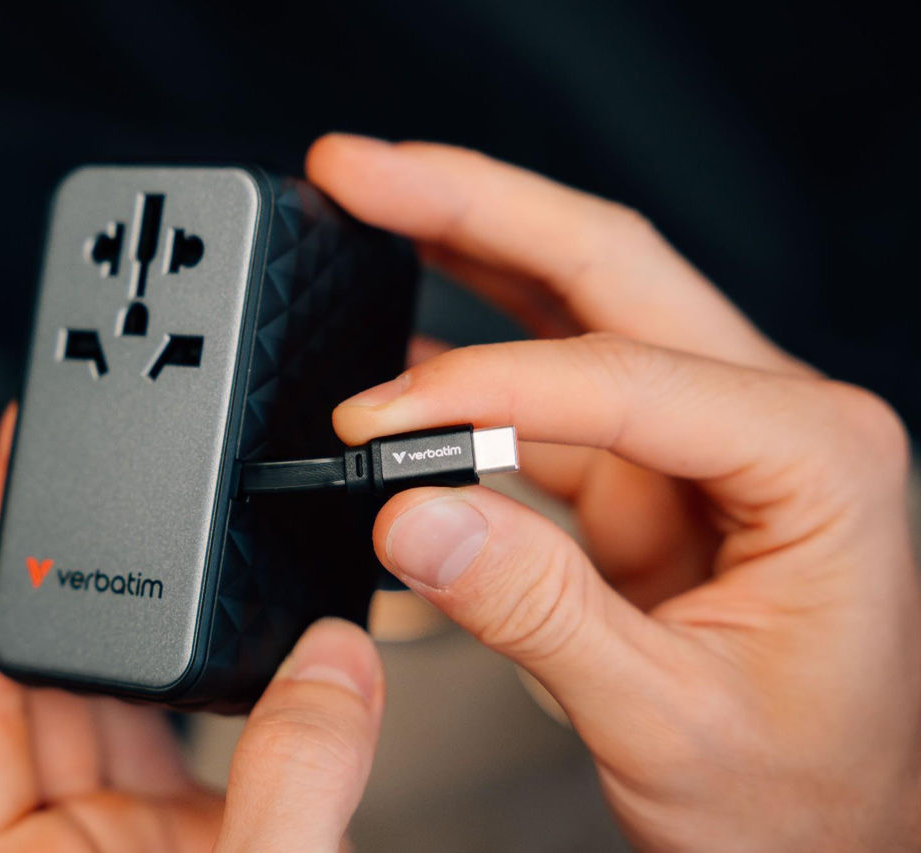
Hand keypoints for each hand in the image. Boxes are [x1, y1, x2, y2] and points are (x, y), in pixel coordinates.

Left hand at [0, 408, 384, 852]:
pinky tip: (250, 625)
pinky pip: (212, 726)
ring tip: (159, 523)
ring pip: (134, 698)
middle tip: (69, 466)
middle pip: (51, 678)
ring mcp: (149, 837)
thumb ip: (291, 777)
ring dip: (148, 616)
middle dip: (59, 566)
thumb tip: (330, 663)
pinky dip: (230, 669)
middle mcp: (79, 842)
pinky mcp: (219, 833)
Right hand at [309, 134, 920, 850]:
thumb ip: (537, 613)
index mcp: (814, 461)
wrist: (832, 840)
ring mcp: (700, 443)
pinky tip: (406, 334)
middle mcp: (766, 422)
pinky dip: (466, 365)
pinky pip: (545, 399)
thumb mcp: (669, 719)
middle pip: (607, 272)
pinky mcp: (646, 478)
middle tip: (367, 173)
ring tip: (372, 206)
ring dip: (467, 250)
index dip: (482, 387)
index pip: (626, 377)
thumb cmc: (805, 794)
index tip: (374, 420)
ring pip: (573, 309)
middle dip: (477, 207)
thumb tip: (415, 515)